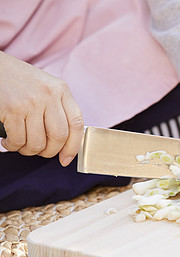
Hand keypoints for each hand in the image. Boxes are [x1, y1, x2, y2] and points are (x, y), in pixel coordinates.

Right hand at [0, 51, 83, 166]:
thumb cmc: (18, 80)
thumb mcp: (45, 88)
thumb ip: (57, 108)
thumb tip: (65, 142)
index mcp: (61, 90)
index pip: (77, 123)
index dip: (74, 146)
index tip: (66, 158)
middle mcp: (49, 95)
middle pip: (59, 136)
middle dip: (49, 152)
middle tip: (40, 151)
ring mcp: (31, 102)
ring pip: (38, 142)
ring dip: (28, 151)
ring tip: (21, 145)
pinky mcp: (12, 109)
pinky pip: (18, 140)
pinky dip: (12, 146)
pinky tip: (8, 140)